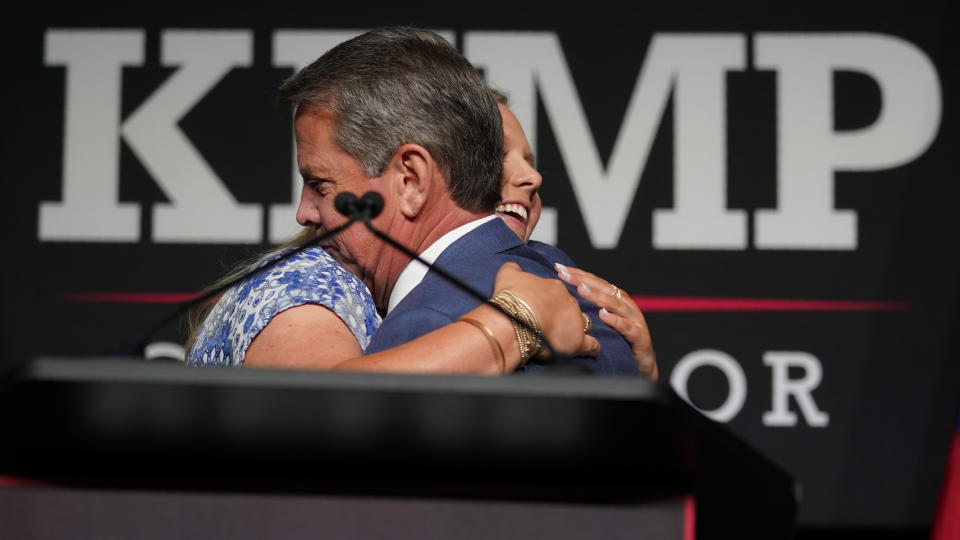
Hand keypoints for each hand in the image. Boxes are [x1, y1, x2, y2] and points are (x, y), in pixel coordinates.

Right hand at [493, 262, 600, 358]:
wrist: (514, 320)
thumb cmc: (512, 300)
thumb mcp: (508, 275)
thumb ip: (513, 269)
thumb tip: (514, 267)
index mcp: (555, 288)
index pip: (558, 294)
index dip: (549, 302)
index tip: (540, 309)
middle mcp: (569, 302)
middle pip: (570, 309)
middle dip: (561, 316)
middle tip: (546, 324)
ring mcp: (575, 321)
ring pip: (583, 324)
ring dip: (575, 330)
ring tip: (562, 337)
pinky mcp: (577, 341)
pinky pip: (592, 346)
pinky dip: (591, 348)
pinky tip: (586, 349)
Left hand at [555, 263, 657, 379]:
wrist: (643, 362)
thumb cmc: (620, 340)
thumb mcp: (602, 322)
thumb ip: (589, 310)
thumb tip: (563, 299)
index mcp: (616, 299)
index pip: (595, 282)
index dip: (578, 274)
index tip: (559, 268)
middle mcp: (625, 304)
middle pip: (603, 288)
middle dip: (583, 280)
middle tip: (565, 274)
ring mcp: (633, 319)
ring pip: (615, 304)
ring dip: (598, 296)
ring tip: (581, 289)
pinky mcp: (639, 335)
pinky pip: (626, 327)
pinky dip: (615, 320)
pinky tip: (603, 315)